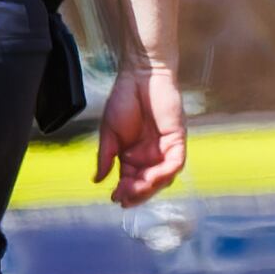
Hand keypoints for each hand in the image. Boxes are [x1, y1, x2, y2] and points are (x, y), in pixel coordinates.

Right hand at [95, 60, 186, 205]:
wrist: (139, 75)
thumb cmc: (124, 99)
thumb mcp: (109, 132)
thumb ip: (106, 157)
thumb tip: (97, 180)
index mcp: (134, 155)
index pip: (132, 181)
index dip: (125, 192)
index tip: (114, 198)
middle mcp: (151, 155)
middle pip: (147, 184)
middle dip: (136, 194)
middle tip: (124, 198)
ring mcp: (165, 149)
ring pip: (162, 178)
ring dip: (149, 188)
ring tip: (134, 190)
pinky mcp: (177, 139)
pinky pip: (175, 163)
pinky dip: (164, 173)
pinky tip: (150, 178)